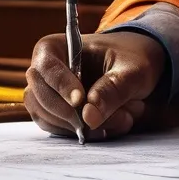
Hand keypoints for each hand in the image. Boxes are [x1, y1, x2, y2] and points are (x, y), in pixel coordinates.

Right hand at [25, 30, 165, 140]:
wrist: (136, 70)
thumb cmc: (132, 60)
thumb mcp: (132, 70)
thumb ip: (113, 89)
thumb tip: (88, 117)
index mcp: (56, 46)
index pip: (46, 68)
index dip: (61, 85)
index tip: (79, 100)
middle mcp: (45, 72)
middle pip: (42, 98)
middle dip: (75, 113)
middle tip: (114, 116)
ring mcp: (47, 95)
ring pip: (50, 119)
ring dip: (84, 126)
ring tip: (124, 118)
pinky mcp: (55, 115)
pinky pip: (61, 130)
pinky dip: (86, 132)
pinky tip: (114, 125)